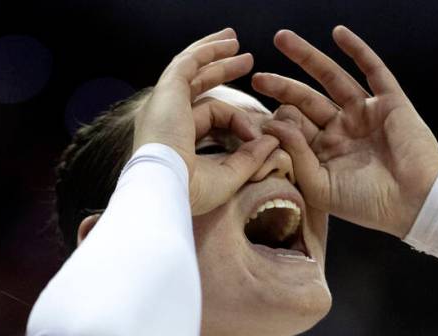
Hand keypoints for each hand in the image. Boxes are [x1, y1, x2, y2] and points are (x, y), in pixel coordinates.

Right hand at [133, 28, 280, 214]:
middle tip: (246, 60)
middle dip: (222, 70)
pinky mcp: (169, 89)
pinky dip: (208, 51)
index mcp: (175, 138)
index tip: (257, 135)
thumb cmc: (192, 191)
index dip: (236, 121)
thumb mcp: (228, 175)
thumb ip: (250, 157)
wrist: (167, 187)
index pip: (207, 117)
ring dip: (215, 54)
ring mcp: (166, 101)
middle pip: (197, 86)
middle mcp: (167, 116)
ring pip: (192, 69)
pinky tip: (227, 43)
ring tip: (236, 41)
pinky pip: (190, 62)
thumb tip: (271, 140)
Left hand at [252, 26, 437, 237]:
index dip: (275, 121)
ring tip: (281, 39)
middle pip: (306, 99)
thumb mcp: (321, 187)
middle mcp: (343, 130)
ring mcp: (366, 113)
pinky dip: (357, 50)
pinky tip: (337, 33)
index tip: (254, 124)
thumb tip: (274, 122)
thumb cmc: (368, 204)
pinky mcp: (390, 102)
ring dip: (308, 57)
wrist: (415, 203)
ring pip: (332, 78)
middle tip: (257, 77)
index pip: (294, 127)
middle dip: (281, 86)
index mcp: (325, 152)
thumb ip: (296, 155)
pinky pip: (373, 70)